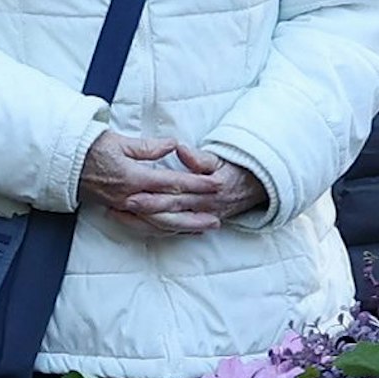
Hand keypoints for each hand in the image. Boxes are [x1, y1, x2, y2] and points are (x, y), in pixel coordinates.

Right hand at [79, 133, 267, 235]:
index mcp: (134, 177)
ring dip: (184, 226)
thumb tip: (174, 145)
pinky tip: (177, 231)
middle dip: (196, 212)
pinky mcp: (119, 212)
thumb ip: (150, 147)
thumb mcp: (122, 142)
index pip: (172, 183)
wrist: (64, 164)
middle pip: (170, 208)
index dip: (196, 184)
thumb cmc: (93, 148)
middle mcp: (131, 197)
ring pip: (159, 222)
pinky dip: (163, 230)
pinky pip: (144, 227)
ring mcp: (124, 208)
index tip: (215, 184)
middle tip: (218, 214)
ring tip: (205, 228)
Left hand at [124, 147, 268, 226]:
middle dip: (146, 208)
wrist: (254, 189)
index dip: (155, 192)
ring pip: (170, 222)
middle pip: (171, 209)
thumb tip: (179, 148)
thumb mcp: (220, 159)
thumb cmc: (234, 170)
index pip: (178, 191)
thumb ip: (198, 157)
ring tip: (124, 215)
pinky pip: (175, 229)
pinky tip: (139, 225)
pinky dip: (157, 229)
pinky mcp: (198, 222)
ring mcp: (201, 217)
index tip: (135, 191)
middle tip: (124, 204)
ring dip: (147, 220)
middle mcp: (204, 206)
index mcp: (209, 187)